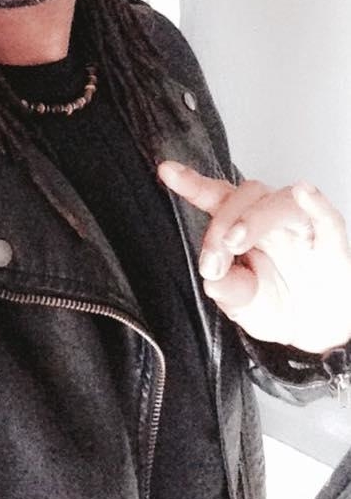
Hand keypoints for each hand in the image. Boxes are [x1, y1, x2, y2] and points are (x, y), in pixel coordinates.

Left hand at [158, 162, 350, 353]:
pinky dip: (315, 204)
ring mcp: (301, 225)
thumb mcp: (245, 305)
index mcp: (241, 225)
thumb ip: (229, 291)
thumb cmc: (276, 303)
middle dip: (221, 225)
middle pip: (244, 196)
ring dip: (254, 218)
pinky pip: (326, 216)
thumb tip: (213, 280)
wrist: (319, 328)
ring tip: (235, 240)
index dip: (192, 182)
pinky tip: (304, 192)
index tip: (167, 170)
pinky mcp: (331, 240)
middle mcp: (269, 217)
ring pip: (278, 202)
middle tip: (212, 261)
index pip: (215, 197)